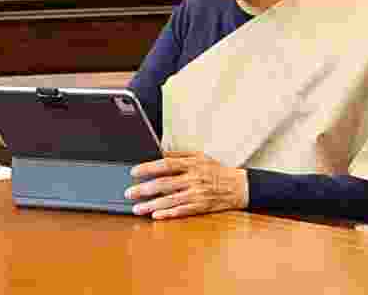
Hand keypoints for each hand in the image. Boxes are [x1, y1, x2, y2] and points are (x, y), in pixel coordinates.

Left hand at [124, 151, 248, 218]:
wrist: (239, 186)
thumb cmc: (217, 170)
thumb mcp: (200, 156)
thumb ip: (180, 154)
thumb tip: (160, 152)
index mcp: (192, 164)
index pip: (166, 164)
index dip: (148, 168)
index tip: (134, 172)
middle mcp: (194, 178)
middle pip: (165, 183)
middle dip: (144, 189)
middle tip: (129, 193)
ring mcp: (197, 194)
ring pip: (170, 200)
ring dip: (151, 205)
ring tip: (137, 208)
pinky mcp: (200, 206)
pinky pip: (181, 211)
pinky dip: (168, 214)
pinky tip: (156, 216)